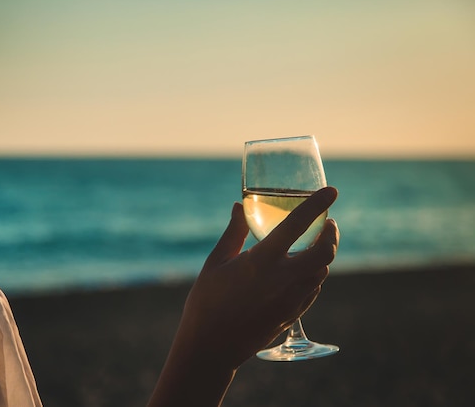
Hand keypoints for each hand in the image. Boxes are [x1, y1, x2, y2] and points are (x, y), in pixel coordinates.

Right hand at [179, 186, 339, 369]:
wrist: (212, 347)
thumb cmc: (207, 301)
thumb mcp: (215, 262)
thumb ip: (233, 232)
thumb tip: (239, 206)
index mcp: (262, 260)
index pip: (298, 224)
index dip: (317, 204)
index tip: (332, 191)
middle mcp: (283, 279)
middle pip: (324, 251)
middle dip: (331, 233)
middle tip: (327, 222)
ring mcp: (291, 299)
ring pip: (321, 271)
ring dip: (324, 253)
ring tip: (315, 243)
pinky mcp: (292, 314)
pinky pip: (313, 289)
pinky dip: (315, 274)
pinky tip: (304, 270)